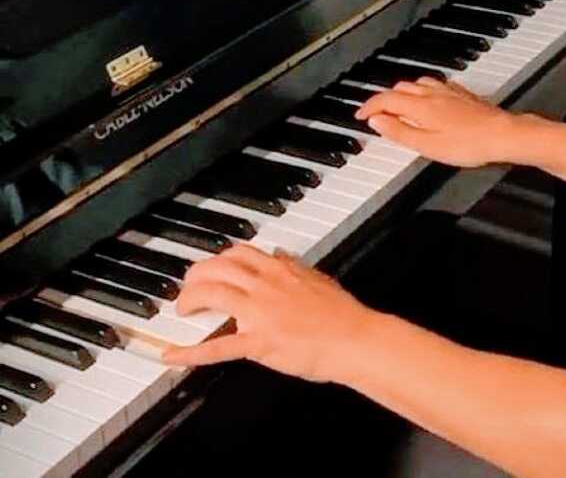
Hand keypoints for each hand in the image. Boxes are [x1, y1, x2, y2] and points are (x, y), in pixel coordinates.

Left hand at [161, 244, 370, 381]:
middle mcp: (265, 284)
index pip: (239, 253)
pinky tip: (169, 354)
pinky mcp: (258, 342)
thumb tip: (280, 257)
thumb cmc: (341, 313)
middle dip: (195, 275)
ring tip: (182, 308)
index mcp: (280, 269)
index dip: (218, 260)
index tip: (210, 268)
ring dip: (189, 300)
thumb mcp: (317, 278)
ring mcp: (259, 313)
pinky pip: (216, 346)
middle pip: (217, 268)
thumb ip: (294, 268)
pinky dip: (188, 352)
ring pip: (212, 294)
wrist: (353, 338)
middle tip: (187, 287)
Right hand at [356, 77, 514, 167]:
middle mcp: (432, 94)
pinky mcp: (462, 93)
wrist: (502, 135)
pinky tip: (428, 97)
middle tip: (376, 111)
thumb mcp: (427, 145)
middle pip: (399, 88)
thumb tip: (376, 120)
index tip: (359, 114)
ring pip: (417, 83)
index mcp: (420, 106)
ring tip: (398, 103)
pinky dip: (422, 89)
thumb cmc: (468, 144)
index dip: (369, 106)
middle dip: (383, 98)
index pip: (386, 99)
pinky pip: (435, 83)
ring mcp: (449, 91)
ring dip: (402, 91)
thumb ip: (399, 132)